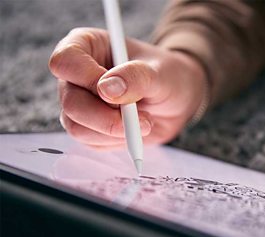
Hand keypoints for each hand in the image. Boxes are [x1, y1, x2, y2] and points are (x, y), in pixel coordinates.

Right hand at [49, 27, 206, 146]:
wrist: (178, 99)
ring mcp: (79, 102)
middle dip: (106, 117)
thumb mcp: (161, 72)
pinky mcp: (87, 127)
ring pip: (77, 127)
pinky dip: (117, 140)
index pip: (65, 61)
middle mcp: (75, 74)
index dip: (88, 80)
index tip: (119, 94)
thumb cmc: (169, 76)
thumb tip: (105, 89)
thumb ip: (136, 77)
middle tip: (141, 119)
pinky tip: (136, 130)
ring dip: (115, 131)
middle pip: (70, 101)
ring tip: (145, 122)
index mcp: (86, 45)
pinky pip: (91, 142)